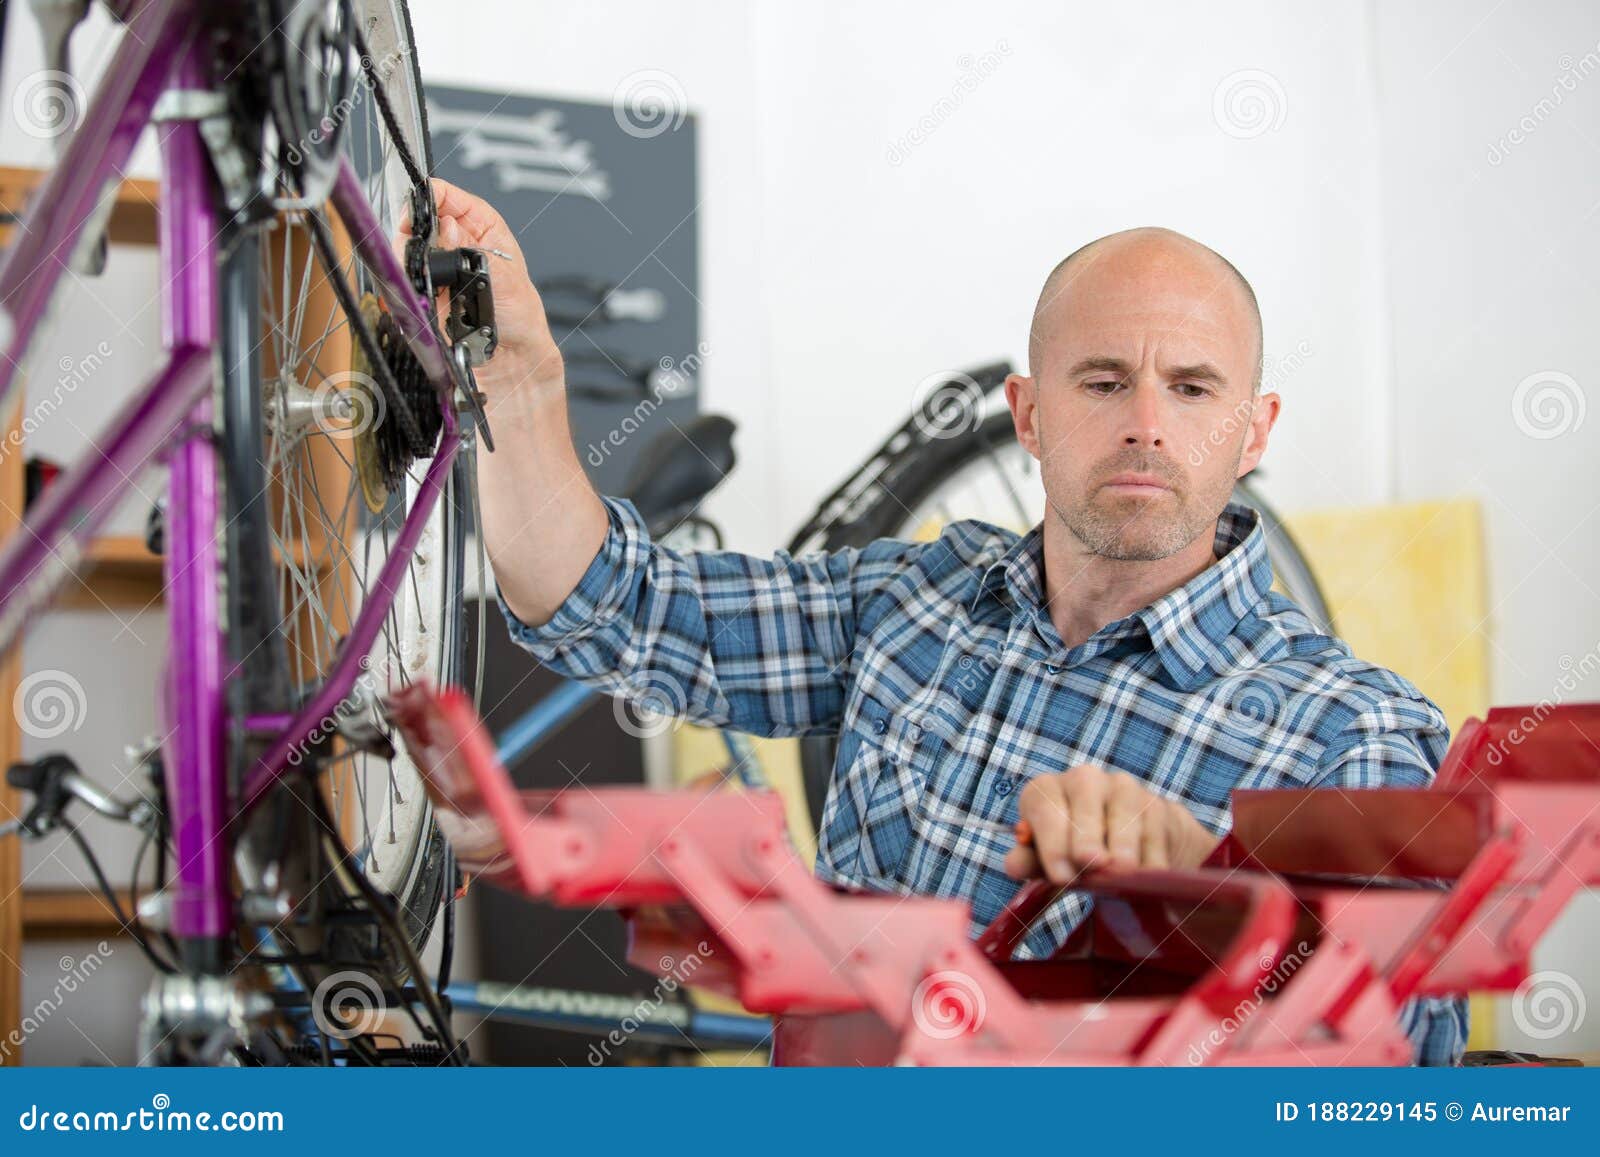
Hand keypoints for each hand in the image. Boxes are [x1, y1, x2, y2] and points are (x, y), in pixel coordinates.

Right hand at [397, 178, 563, 404]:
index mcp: (483, 227)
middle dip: (412, 233)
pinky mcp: (424, 288)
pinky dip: (403, 284)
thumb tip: (449, 228)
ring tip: (422, 281)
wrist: (507, 358)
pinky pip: (403, 278)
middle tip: (414, 250)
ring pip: (406, 248)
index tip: (418, 206)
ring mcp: (438, 265)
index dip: (431, 197)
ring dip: (406, 261)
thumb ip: (473, 253)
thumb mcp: (504, 279)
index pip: (449, 197)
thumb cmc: (518, 317)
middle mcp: (457, 242)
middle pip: (420, 221)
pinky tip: (415, 294)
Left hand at [1002, 764, 1220, 883]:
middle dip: (1086, 834)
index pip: (1043, 806)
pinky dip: (1151, 855)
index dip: (1050, 841)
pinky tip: (1149, 876)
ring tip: (1122, 872)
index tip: (1060, 876)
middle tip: (1090, 863)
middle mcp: (1083, 779)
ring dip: (1122, 844)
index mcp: (1046, 789)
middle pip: (1083, 799)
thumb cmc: (1074, 853)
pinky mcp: (1155, 805)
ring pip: (1123, 812)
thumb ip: (1030, 862)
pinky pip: (1154, 830)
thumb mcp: (1049, 860)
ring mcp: (1122, 787)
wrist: (1127, 847)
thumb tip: (1012, 864)